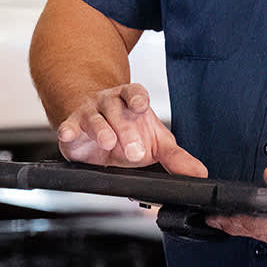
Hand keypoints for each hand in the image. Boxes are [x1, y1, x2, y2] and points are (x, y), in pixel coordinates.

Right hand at [54, 83, 207, 174]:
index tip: (141, 106)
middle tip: (135, 151)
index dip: (138, 98)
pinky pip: (68, 125)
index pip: (135, 92)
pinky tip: (68, 134)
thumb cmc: (127, 129)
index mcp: (131, 100)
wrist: (93, 124)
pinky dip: (67, 130)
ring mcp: (89, 112)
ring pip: (94, 118)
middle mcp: (109, 102)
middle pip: (116, 110)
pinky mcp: (72, 126)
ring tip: (108, 143)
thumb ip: (175, 157)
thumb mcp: (155, 141)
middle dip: (125, 129)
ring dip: (101, 130)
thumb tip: (199, 174)